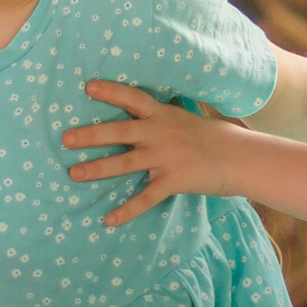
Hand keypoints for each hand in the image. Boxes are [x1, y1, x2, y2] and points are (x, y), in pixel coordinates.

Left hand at [61, 80, 250, 227]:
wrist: (241, 158)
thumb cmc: (215, 137)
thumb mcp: (187, 119)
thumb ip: (163, 119)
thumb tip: (144, 114)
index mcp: (163, 115)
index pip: (133, 97)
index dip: (111, 91)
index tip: (87, 87)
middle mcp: (160, 133)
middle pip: (120, 131)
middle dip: (90, 135)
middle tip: (65, 139)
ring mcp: (166, 157)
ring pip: (125, 163)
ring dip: (97, 169)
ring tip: (73, 174)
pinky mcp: (173, 180)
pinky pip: (145, 197)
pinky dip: (126, 210)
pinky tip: (108, 220)